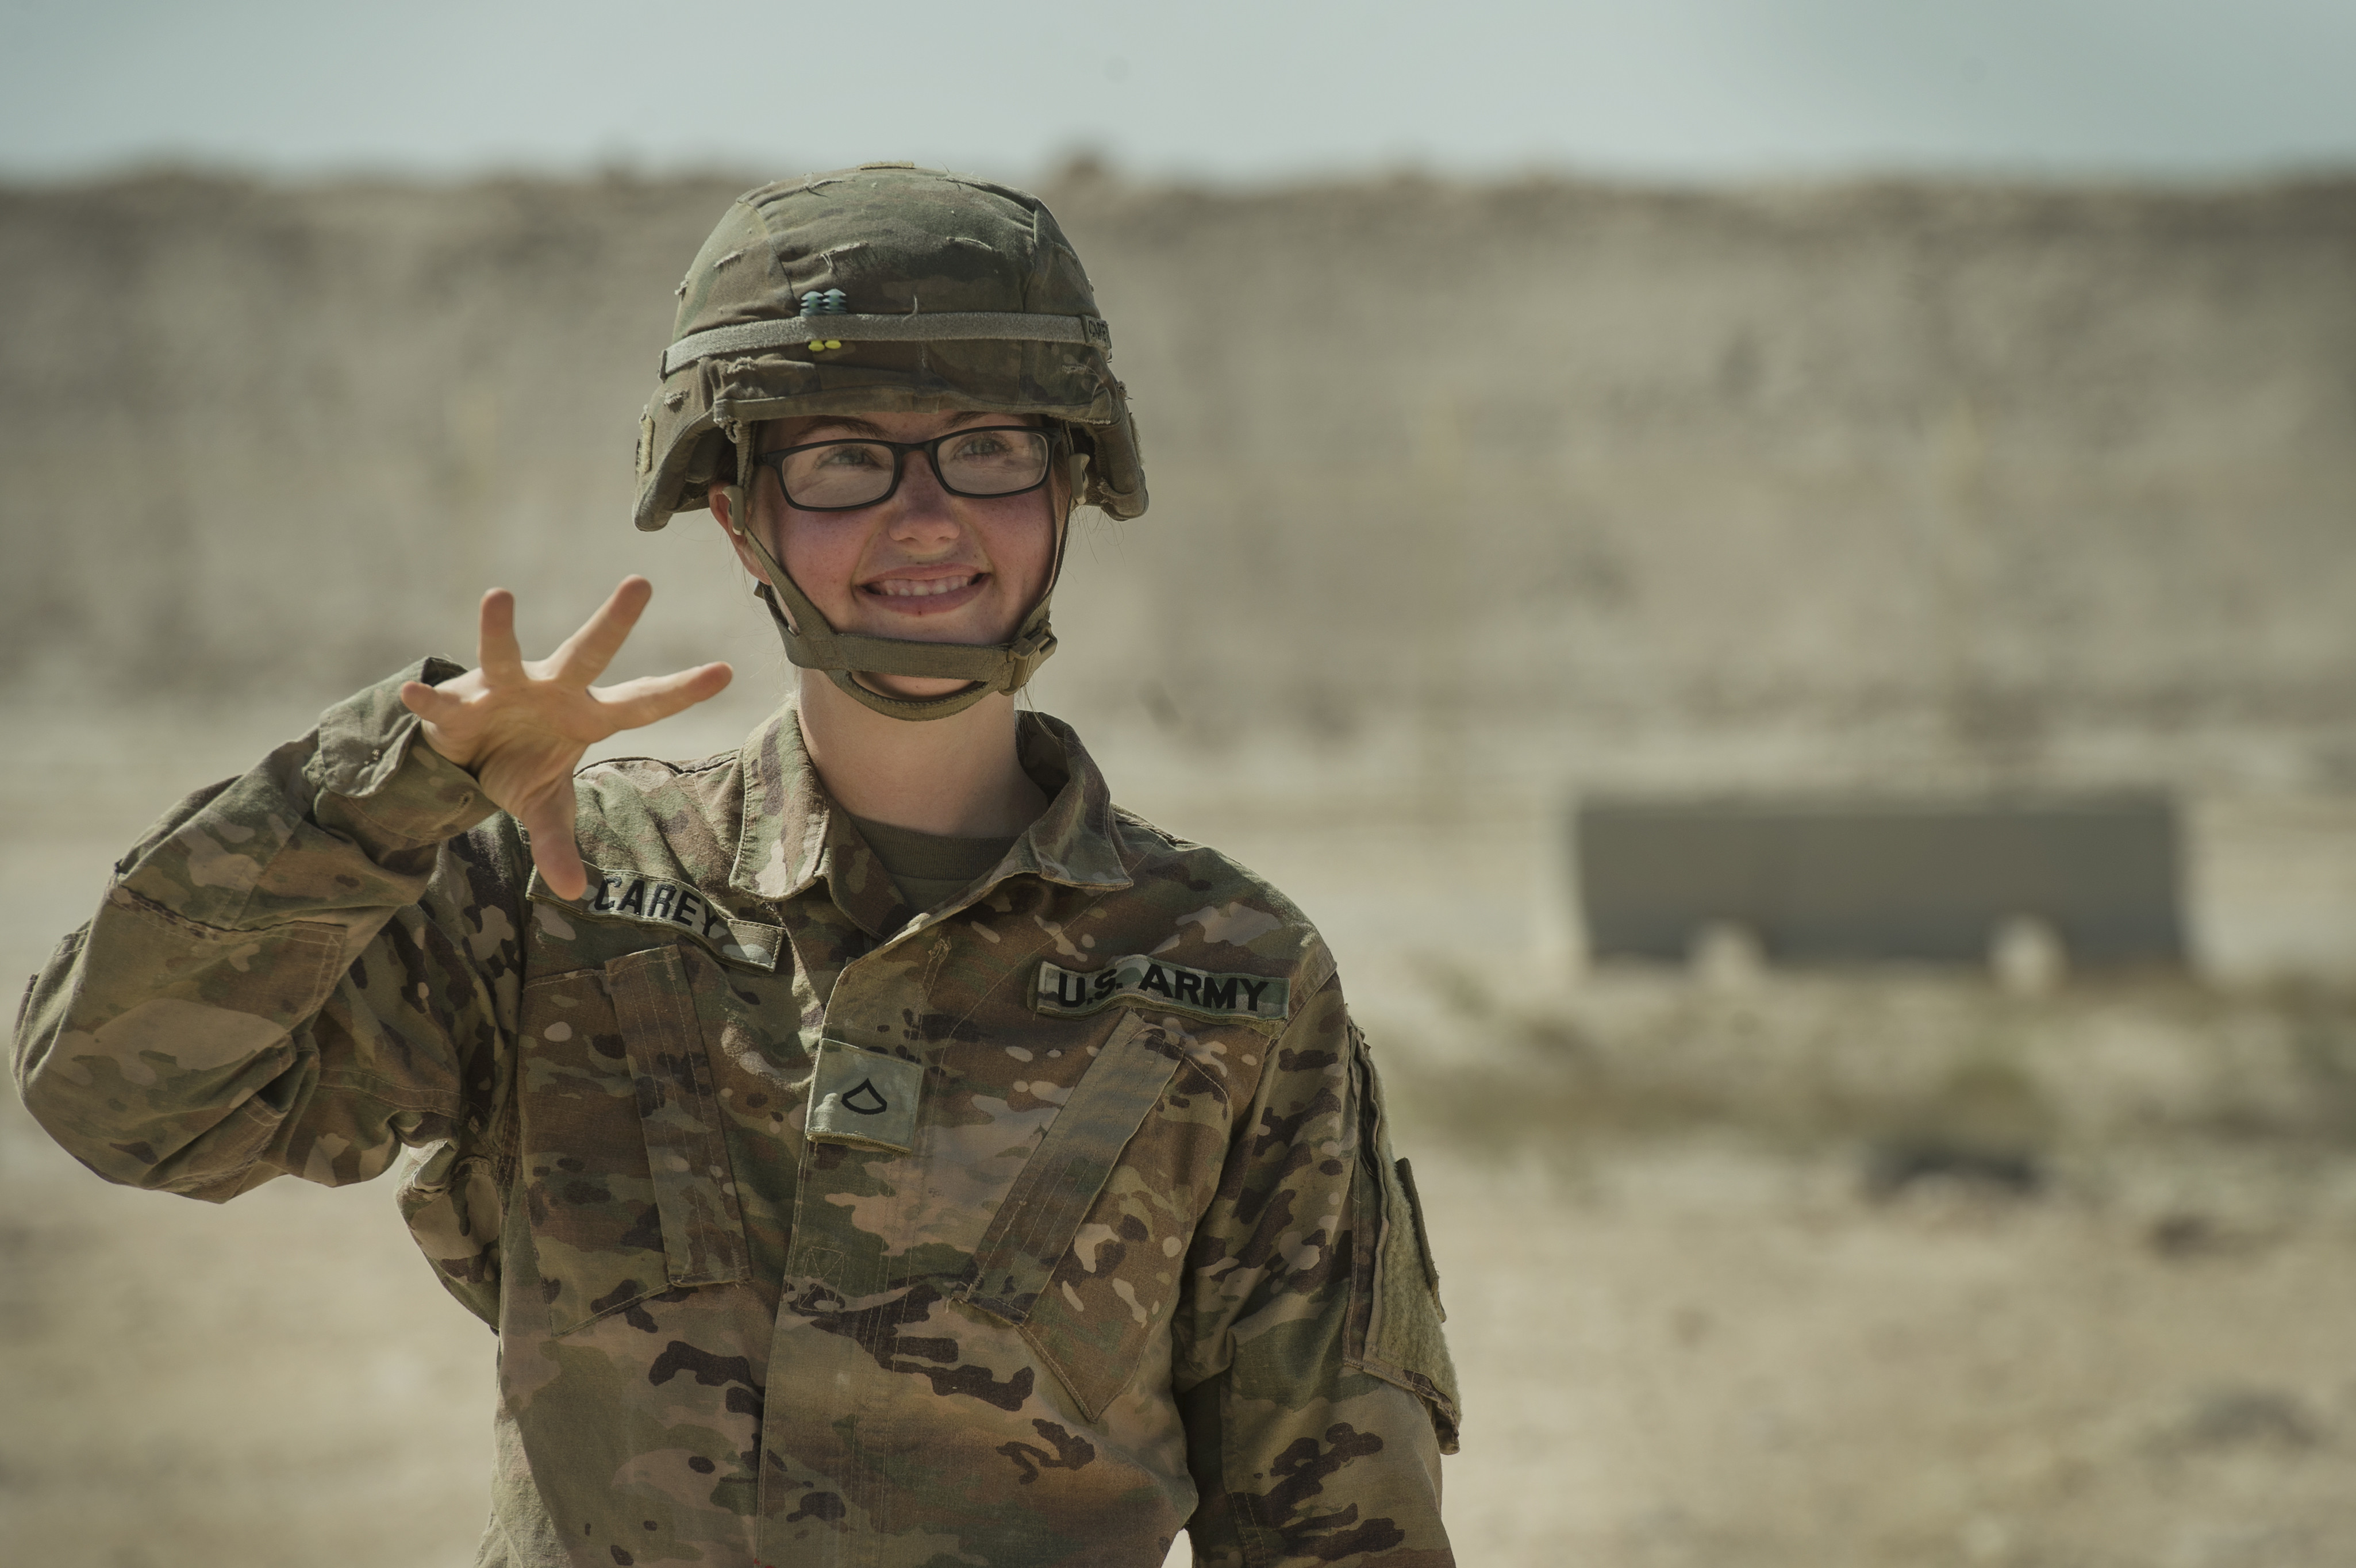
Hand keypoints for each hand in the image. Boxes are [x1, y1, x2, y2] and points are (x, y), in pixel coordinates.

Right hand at [399, 577, 731, 898]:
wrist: (465, 758)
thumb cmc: (519, 767)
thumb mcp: (544, 808)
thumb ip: (559, 843)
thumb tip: (575, 892)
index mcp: (587, 715)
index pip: (643, 703)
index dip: (681, 690)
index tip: (726, 671)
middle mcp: (552, 690)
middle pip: (587, 652)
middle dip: (613, 621)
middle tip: (641, 582)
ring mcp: (505, 689)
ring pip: (505, 655)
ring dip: (499, 631)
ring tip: (497, 596)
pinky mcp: (460, 702)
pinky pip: (443, 702)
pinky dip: (428, 700)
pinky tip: (412, 694)